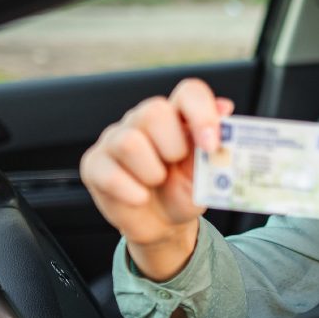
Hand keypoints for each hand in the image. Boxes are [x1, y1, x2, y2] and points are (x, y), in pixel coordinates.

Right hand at [79, 78, 232, 278]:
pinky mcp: (94, 164)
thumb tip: (224, 107)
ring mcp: (115, 139)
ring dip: (152, 172)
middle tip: (175, 166)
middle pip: (154, 111)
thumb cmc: (184, 191)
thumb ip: (214, 142)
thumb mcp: (207, 173)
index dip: (202, 113)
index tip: (210, 145)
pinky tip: (140, 198)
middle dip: (173, 147)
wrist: (164, 225)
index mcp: (177, 117)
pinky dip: (132, 192)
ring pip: (129, 142)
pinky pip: (109, 172)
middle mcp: (143, 121)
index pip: (189, 92)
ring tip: (156, 182)